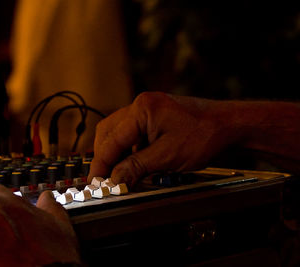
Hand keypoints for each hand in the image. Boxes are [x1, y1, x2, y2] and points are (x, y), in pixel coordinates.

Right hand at [89, 92, 235, 186]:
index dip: (101, 164)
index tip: (95, 181)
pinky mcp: (155, 117)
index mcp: (141, 109)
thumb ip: (136, 167)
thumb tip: (114, 180)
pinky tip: (135, 162)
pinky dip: (129, 149)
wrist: (229, 125)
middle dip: (104, 156)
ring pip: (119, 132)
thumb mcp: (166, 157)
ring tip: (119, 172)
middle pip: (109, 132)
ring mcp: (148, 110)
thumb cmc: (204, 136)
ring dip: (116, 153)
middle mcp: (141, 105)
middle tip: (103, 177)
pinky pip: (133, 133)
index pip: (111, 140)